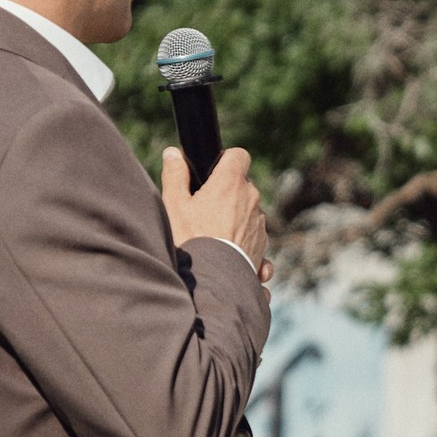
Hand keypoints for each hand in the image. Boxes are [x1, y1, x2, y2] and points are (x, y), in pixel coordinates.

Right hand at [162, 145, 267, 273]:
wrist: (211, 282)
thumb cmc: (190, 240)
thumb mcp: (174, 205)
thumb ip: (175, 175)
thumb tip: (173, 153)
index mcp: (231, 183)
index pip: (239, 155)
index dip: (226, 161)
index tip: (212, 173)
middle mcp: (252, 200)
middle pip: (243, 186)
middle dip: (228, 194)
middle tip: (204, 211)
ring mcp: (260, 226)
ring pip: (249, 214)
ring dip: (236, 220)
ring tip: (213, 238)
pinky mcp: (263, 249)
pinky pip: (255, 241)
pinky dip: (245, 246)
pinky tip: (229, 257)